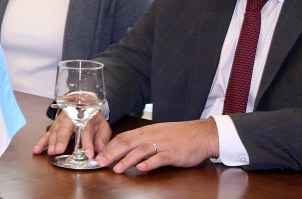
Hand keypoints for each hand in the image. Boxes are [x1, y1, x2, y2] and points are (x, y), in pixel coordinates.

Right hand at [32, 112, 110, 157]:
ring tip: (51, 152)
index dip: (87, 142)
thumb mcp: (102, 124)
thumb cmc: (92, 117)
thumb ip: (102, 136)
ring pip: (54, 131)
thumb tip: (100, 149)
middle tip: (59, 150)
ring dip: (51, 142)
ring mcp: (60, 122)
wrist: (81, 103)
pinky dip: (41, 142)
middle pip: (65, 128)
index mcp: (84, 117)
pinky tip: (36, 150)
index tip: (89, 154)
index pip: (86, 130)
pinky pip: (46, 134)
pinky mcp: (54, 127)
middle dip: (61, 139)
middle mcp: (70, 118)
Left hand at [94, 118, 219, 172]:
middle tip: (101, 163)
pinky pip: (161, 158)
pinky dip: (151, 163)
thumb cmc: (180, 135)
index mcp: (146, 131)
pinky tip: (142, 169)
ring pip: (141, 151)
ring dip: (127, 160)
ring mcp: (163, 144)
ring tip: (117, 169)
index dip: (109, 146)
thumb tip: (126, 149)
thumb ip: (143, 140)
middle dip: (112, 154)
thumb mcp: (158, 133)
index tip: (98, 155)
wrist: (202, 134)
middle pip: (128, 144)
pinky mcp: (174, 153)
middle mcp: (152, 135)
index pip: (123, 137)